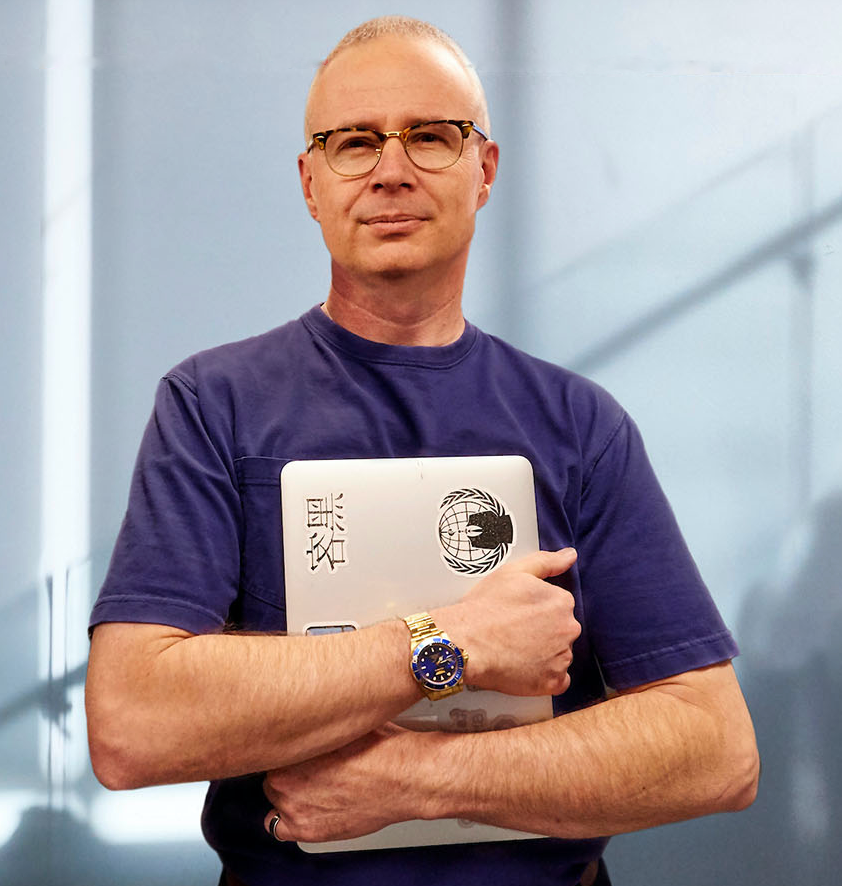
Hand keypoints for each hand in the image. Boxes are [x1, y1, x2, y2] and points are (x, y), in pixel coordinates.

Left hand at [263, 724, 424, 843]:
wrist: (405, 777)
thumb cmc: (382, 747)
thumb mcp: (346, 719)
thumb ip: (320, 720)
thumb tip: (313, 710)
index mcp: (291, 745)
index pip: (273, 746)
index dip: (290, 749)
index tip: (300, 750)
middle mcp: (285, 777)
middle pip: (273, 771)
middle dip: (291, 769)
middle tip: (313, 766)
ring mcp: (294, 805)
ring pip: (276, 797)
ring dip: (290, 793)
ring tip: (315, 786)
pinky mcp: (306, 829)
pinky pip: (279, 827)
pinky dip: (290, 820)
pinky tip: (309, 808)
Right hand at [433, 548, 580, 696]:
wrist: (465, 643)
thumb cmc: (484, 608)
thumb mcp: (514, 572)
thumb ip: (547, 561)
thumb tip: (569, 555)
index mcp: (562, 602)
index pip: (559, 606)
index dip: (537, 610)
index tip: (520, 614)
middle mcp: (568, 629)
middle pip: (561, 630)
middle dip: (543, 632)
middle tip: (515, 632)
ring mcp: (561, 658)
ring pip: (559, 655)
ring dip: (543, 654)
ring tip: (515, 649)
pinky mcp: (552, 683)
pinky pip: (557, 681)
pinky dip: (543, 677)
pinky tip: (523, 668)